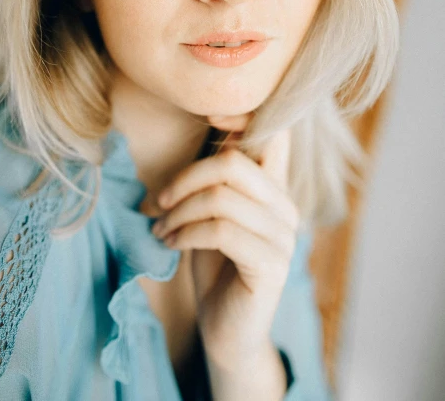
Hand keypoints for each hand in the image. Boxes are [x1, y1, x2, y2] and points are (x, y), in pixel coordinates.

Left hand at [150, 112, 299, 370]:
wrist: (226, 330)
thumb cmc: (214, 263)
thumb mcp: (211, 211)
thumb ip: (216, 175)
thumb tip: (206, 124)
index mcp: (273, 187)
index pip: (275, 133)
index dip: (243, 114)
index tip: (208, 116)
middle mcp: (285, 207)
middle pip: (234, 163)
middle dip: (185, 177)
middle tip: (159, 201)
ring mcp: (283, 237)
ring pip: (221, 198)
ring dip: (179, 211)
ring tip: (160, 228)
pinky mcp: (271, 266)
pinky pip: (221, 232)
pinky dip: (185, 233)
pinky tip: (170, 243)